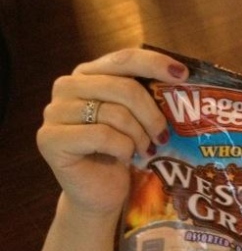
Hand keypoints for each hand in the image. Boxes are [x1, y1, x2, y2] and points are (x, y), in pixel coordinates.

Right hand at [37, 48, 187, 215]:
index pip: (124, 59)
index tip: (182, 75)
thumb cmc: (121, 152)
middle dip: (151, 113)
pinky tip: (125, 157)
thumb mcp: (136, 118)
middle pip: (124, 88)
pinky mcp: (51, 139)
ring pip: (115, 113)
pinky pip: (102, 136)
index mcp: (89, 74)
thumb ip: (147, 96)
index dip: (154, 63)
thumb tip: (182, 79)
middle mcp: (67, 87)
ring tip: (145, 149)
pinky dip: (122, 148)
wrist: (99, 192)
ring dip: (139, 135)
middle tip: (163, 134)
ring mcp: (55, 112)